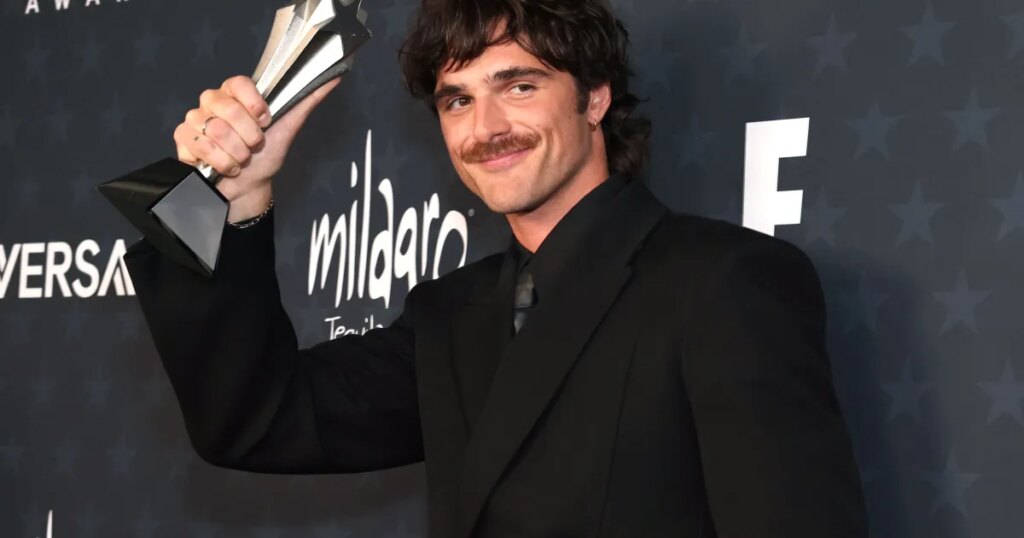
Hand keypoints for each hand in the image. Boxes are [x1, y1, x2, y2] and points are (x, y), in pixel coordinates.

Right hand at [173, 75, 340, 220]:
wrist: (249, 188)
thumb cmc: (266, 157)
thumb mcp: (288, 128)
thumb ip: (306, 101)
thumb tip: (334, 76)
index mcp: (236, 93)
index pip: (238, 82)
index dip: (254, 104)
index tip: (266, 122)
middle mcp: (212, 101)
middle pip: (228, 108)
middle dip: (249, 137)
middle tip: (254, 147)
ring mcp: (195, 119)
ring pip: (215, 130)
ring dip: (236, 154)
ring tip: (240, 160)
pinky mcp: (183, 138)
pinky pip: (199, 145)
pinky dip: (219, 162)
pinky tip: (224, 167)